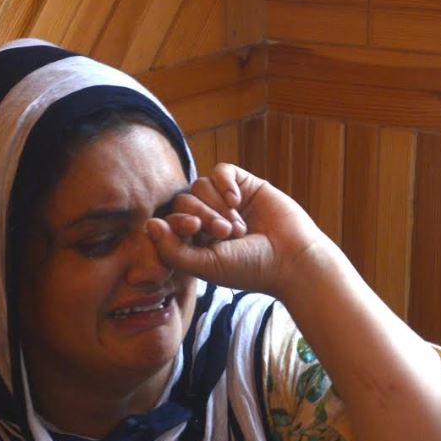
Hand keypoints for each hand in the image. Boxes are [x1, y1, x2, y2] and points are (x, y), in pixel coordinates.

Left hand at [145, 163, 330, 295]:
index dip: (177, 221)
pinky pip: (221, 171)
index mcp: (195, 241)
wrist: (292, 259)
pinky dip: (224, 183)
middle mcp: (208, 219)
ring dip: (216, 205)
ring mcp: (226, 201)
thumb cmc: (250, 268)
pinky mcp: (244, 185)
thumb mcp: (205, 265)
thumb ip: (172, 250)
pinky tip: (237, 200)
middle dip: (202, 215)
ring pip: (200, 185)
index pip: (170, 220)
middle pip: (184, 200)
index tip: (195, 230)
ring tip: (237, 226)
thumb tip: (149, 225)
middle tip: (225, 233)